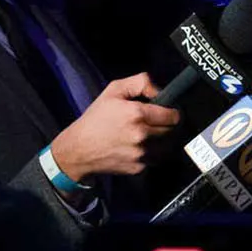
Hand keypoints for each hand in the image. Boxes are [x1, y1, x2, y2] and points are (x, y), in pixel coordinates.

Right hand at [49, 73, 181, 179]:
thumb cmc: (95, 119)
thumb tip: (159, 90)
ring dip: (163, 141)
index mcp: (137, 114)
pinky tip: (139, 148)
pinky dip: (151, 154)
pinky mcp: (138, 167)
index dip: (172, 113)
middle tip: (158, 123)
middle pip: (172, 131)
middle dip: (167, 126)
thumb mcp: (113, 90)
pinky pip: (155, 160)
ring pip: (167, 147)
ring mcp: (141, 153)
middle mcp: (141, 135)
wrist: (79, 149)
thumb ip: (140, 82)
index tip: (169, 112)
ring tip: (151, 136)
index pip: (173, 115)